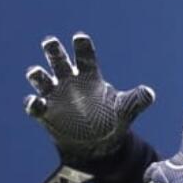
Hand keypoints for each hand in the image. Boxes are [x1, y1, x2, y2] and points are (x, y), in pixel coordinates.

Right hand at [24, 33, 154, 182]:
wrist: (99, 145)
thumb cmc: (111, 120)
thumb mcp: (126, 110)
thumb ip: (136, 100)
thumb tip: (150, 94)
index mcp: (89, 76)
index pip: (85, 56)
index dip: (81, 46)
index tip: (79, 37)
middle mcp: (70, 81)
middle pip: (58, 60)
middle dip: (53, 50)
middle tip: (50, 42)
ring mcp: (55, 96)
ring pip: (41, 79)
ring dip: (36, 74)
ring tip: (36, 73)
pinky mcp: (46, 113)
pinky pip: (34, 106)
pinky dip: (32, 103)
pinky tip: (36, 103)